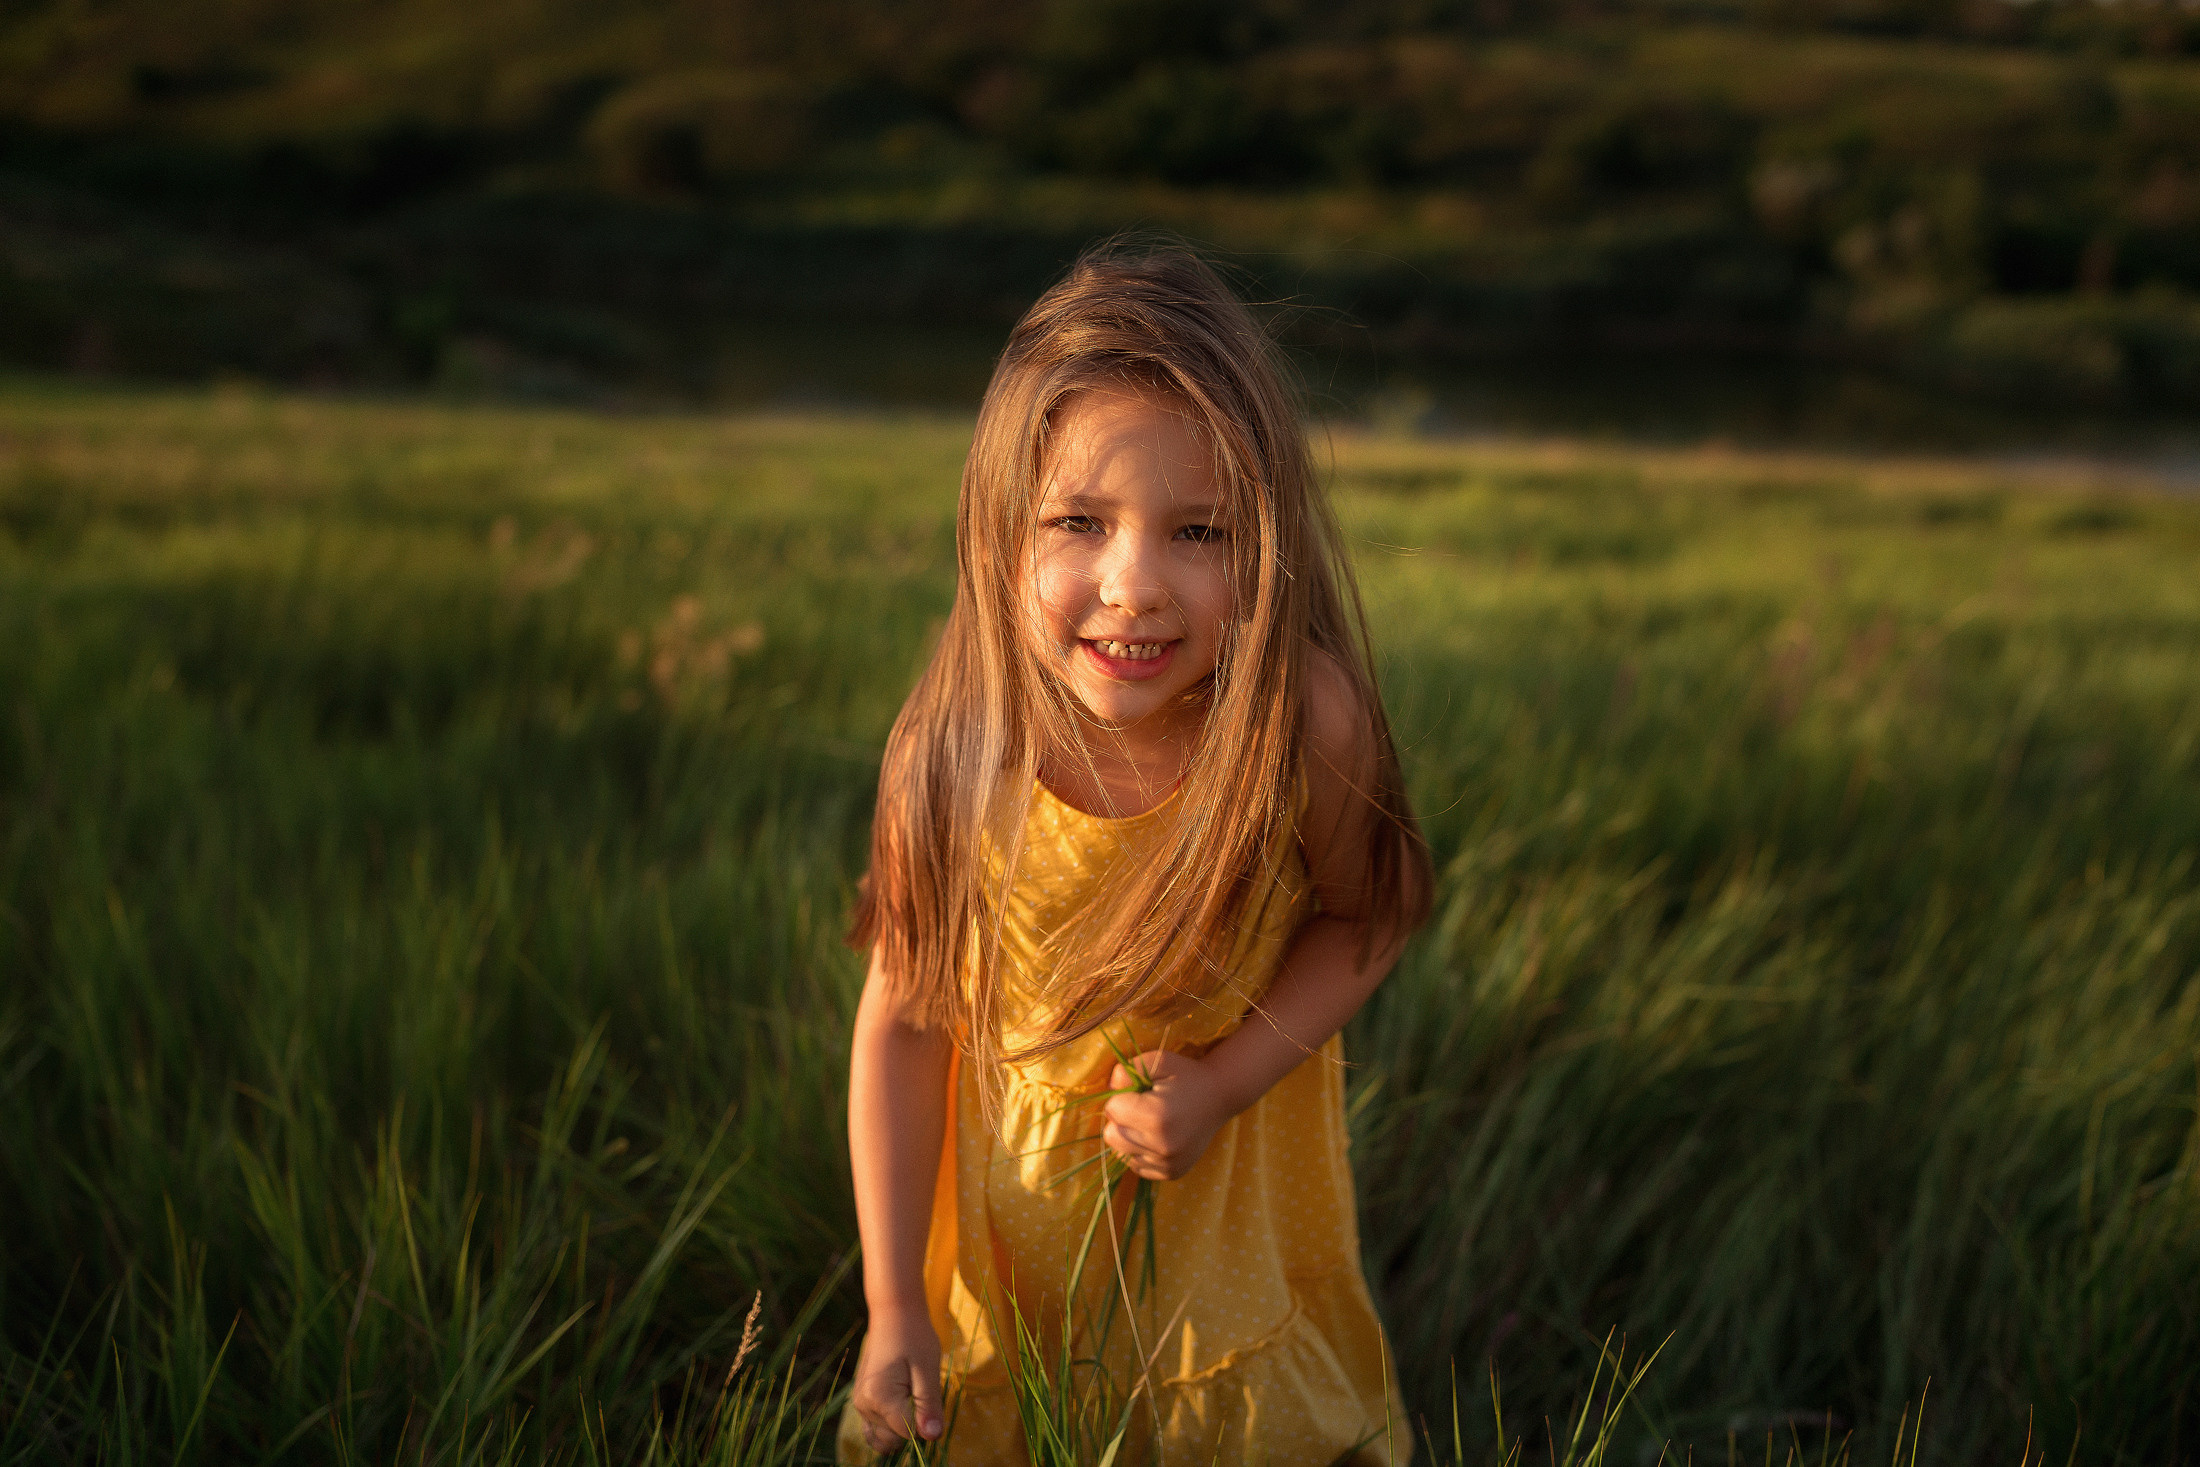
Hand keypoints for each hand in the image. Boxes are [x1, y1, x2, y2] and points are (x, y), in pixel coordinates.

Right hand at [850, 1309, 943, 1452]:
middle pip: (895, 1437)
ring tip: (910, 1393)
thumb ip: (929, 1405)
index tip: (928, 1395)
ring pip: (885, 1436)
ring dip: (902, 1425)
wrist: (894, 1314)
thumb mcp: (928, 1369)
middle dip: (913, 1423)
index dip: (924, 1421)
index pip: (908, 1434)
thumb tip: (932, 1437)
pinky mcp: (861, 1400)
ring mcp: (860, 1404)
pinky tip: (901, 1405)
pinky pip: (875, 1428)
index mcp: (880, 1398)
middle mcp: (864, 1405)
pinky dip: (889, 1425)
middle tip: (920, 1390)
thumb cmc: (914, 1337)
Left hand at [1102, 1049, 1236, 1180]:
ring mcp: (1168, 1163)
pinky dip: (1140, 1152)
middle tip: (1142, 1108)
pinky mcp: (1171, 1173)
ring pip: (1121, 1153)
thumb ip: (1127, 1071)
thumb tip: (1110, 1089)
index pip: (1112, 1110)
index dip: (1121, 1096)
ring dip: (1130, 1137)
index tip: (1140, 1092)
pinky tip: (1158, 1137)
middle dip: (1121, 1119)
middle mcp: (1163, 1146)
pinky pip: (1136, 1166)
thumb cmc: (1186, 1075)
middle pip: (1112, 1136)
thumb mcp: (1158, 1060)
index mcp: (1158, 1117)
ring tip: (1152, 1123)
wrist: (1220, 1097)